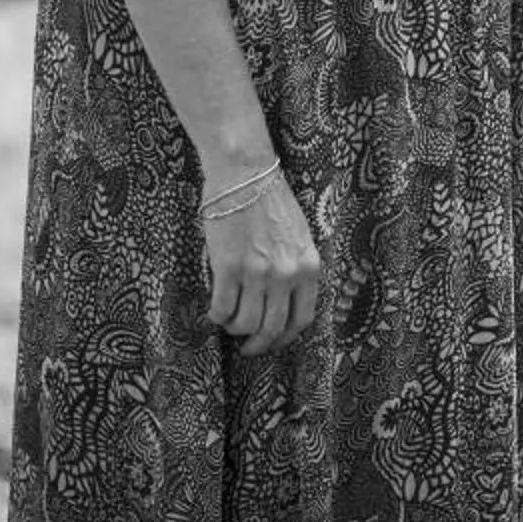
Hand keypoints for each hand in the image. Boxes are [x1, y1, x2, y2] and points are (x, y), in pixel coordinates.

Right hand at [203, 169, 321, 356]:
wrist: (245, 174)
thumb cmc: (270, 201)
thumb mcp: (299, 236)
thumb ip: (296, 268)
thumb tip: (283, 300)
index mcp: (308, 267)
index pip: (301, 319)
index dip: (285, 337)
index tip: (272, 341)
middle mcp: (286, 274)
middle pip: (273, 328)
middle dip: (258, 344)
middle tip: (247, 347)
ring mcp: (257, 273)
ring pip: (245, 323)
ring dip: (234, 328)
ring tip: (229, 321)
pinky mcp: (229, 268)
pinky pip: (221, 309)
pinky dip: (216, 316)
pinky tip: (214, 310)